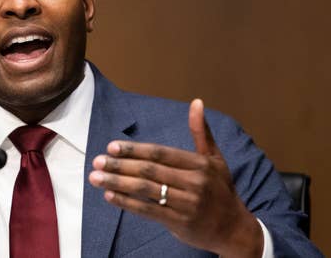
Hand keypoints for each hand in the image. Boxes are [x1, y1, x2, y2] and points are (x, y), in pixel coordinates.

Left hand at [88, 99, 263, 256]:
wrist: (234, 229)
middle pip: (150, 171)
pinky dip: (127, 203)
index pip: (160, 153)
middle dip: (120, 165)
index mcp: (199, 164)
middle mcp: (194, 183)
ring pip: (146, 191)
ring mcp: (186, 204)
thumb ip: (201, 132)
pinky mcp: (179, 223)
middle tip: (97, 161)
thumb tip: (196, 101)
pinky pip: (148, 210)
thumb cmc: (221, 190)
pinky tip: (110, 195)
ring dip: (118, 183)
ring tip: (96, 177)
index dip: (134, 150)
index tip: (111, 147)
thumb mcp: (215, 159)